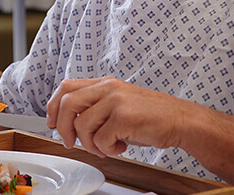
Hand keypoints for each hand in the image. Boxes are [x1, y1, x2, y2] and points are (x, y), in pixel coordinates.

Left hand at [46, 77, 194, 156]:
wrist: (181, 120)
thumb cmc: (150, 116)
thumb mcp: (118, 103)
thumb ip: (95, 107)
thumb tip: (68, 123)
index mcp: (104, 83)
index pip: (66, 87)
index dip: (53, 106)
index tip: (51, 122)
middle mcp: (108, 88)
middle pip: (67, 103)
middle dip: (63, 128)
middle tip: (70, 142)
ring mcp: (116, 101)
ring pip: (82, 125)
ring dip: (89, 144)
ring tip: (105, 147)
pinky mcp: (124, 117)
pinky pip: (100, 139)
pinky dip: (107, 149)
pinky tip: (121, 147)